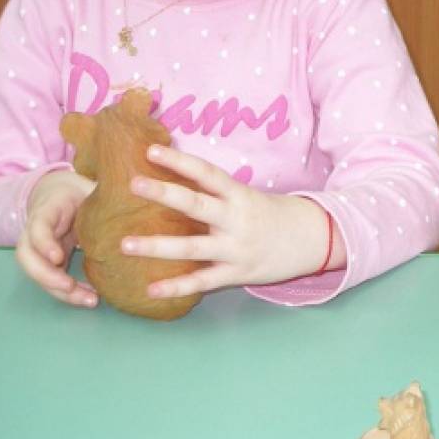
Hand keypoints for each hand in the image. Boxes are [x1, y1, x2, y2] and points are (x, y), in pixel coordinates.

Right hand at [15, 169, 96, 307]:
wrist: (63, 195)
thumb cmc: (80, 192)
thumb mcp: (89, 189)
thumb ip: (104, 193)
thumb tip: (133, 193)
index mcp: (47, 211)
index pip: (37, 228)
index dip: (44, 243)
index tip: (58, 257)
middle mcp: (36, 232)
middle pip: (27, 258)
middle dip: (47, 276)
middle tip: (70, 286)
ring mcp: (39, 249)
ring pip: (37, 274)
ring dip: (59, 291)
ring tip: (89, 300)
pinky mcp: (49, 261)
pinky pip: (53, 279)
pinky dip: (69, 292)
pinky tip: (91, 298)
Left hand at [119, 144, 338, 298]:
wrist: (313, 240)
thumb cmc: (272, 216)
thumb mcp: (248, 198)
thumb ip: (217, 195)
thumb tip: (173, 181)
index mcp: (239, 195)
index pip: (207, 173)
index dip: (180, 161)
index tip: (151, 150)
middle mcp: (237, 219)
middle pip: (197, 204)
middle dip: (165, 193)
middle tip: (134, 183)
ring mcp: (236, 248)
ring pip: (192, 247)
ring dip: (157, 246)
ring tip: (125, 244)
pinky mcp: (237, 273)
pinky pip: (203, 281)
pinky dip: (177, 287)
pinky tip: (151, 289)